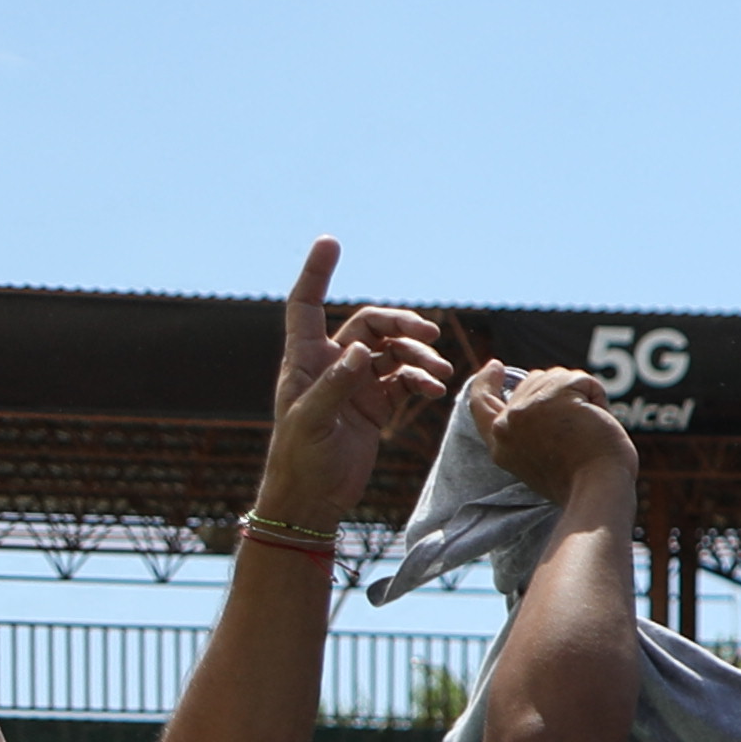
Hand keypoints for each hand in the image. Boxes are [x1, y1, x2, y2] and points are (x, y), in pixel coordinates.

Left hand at [255, 239, 456, 530]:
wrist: (312, 499)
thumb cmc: (300, 460)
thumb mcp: (313, 422)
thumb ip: (335, 384)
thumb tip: (359, 350)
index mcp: (305, 361)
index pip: (306, 304)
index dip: (317, 272)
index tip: (331, 242)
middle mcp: (330, 365)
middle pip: (368, 326)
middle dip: (400, 325)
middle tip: (429, 337)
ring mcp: (354, 384)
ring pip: (391, 353)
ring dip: (418, 358)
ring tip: (440, 375)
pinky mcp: (374, 405)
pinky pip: (403, 381)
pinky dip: (421, 381)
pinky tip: (435, 391)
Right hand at [464, 359, 634, 506]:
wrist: (597, 490)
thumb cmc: (581, 484)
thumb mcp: (538, 462)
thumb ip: (529, 433)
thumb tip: (543, 402)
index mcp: (500, 444)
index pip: (481, 404)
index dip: (486, 382)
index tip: (495, 366)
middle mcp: (507, 424)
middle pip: (533, 384)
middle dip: (561, 397)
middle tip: (580, 433)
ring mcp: (528, 407)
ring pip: (558, 379)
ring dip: (582, 400)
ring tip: (589, 433)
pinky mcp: (554, 395)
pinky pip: (582, 380)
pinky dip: (598, 397)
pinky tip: (600, 421)